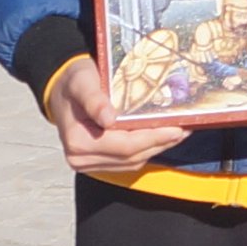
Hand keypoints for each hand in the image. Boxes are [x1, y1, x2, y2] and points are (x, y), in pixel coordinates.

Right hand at [47, 56, 187, 173]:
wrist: (61, 89)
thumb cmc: (74, 82)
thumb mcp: (82, 82)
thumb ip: (94, 99)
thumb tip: (109, 120)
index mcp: (78, 141)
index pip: (123, 145)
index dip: (152, 138)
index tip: (176, 128)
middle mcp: (81, 158)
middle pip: (131, 157)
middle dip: (160, 143)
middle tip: (185, 129)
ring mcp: (89, 164)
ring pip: (133, 162)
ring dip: (157, 148)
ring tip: (179, 132)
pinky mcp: (99, 163)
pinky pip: (128, 161)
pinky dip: (147, 149)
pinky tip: (163, 137)